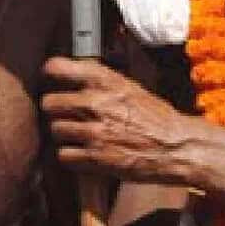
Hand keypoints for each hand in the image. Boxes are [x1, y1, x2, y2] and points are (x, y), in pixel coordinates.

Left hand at [41, 57, 224, 185]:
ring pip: (55, 129)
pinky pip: (63, 155)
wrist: (175, 146)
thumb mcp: (130, 88)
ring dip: (63, 134)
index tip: (51, 79)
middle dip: (55, 109)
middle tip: (65, 114)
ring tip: (78, 135)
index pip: (57, 68)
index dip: (51, 74)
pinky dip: (70, 156)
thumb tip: (74, 79)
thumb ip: (101, 83)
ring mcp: (93, 131)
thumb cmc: (156, 117)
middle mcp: (95, 103)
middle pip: (49, 103)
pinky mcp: (94, 157)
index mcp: (105, 81)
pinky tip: (83, 152)